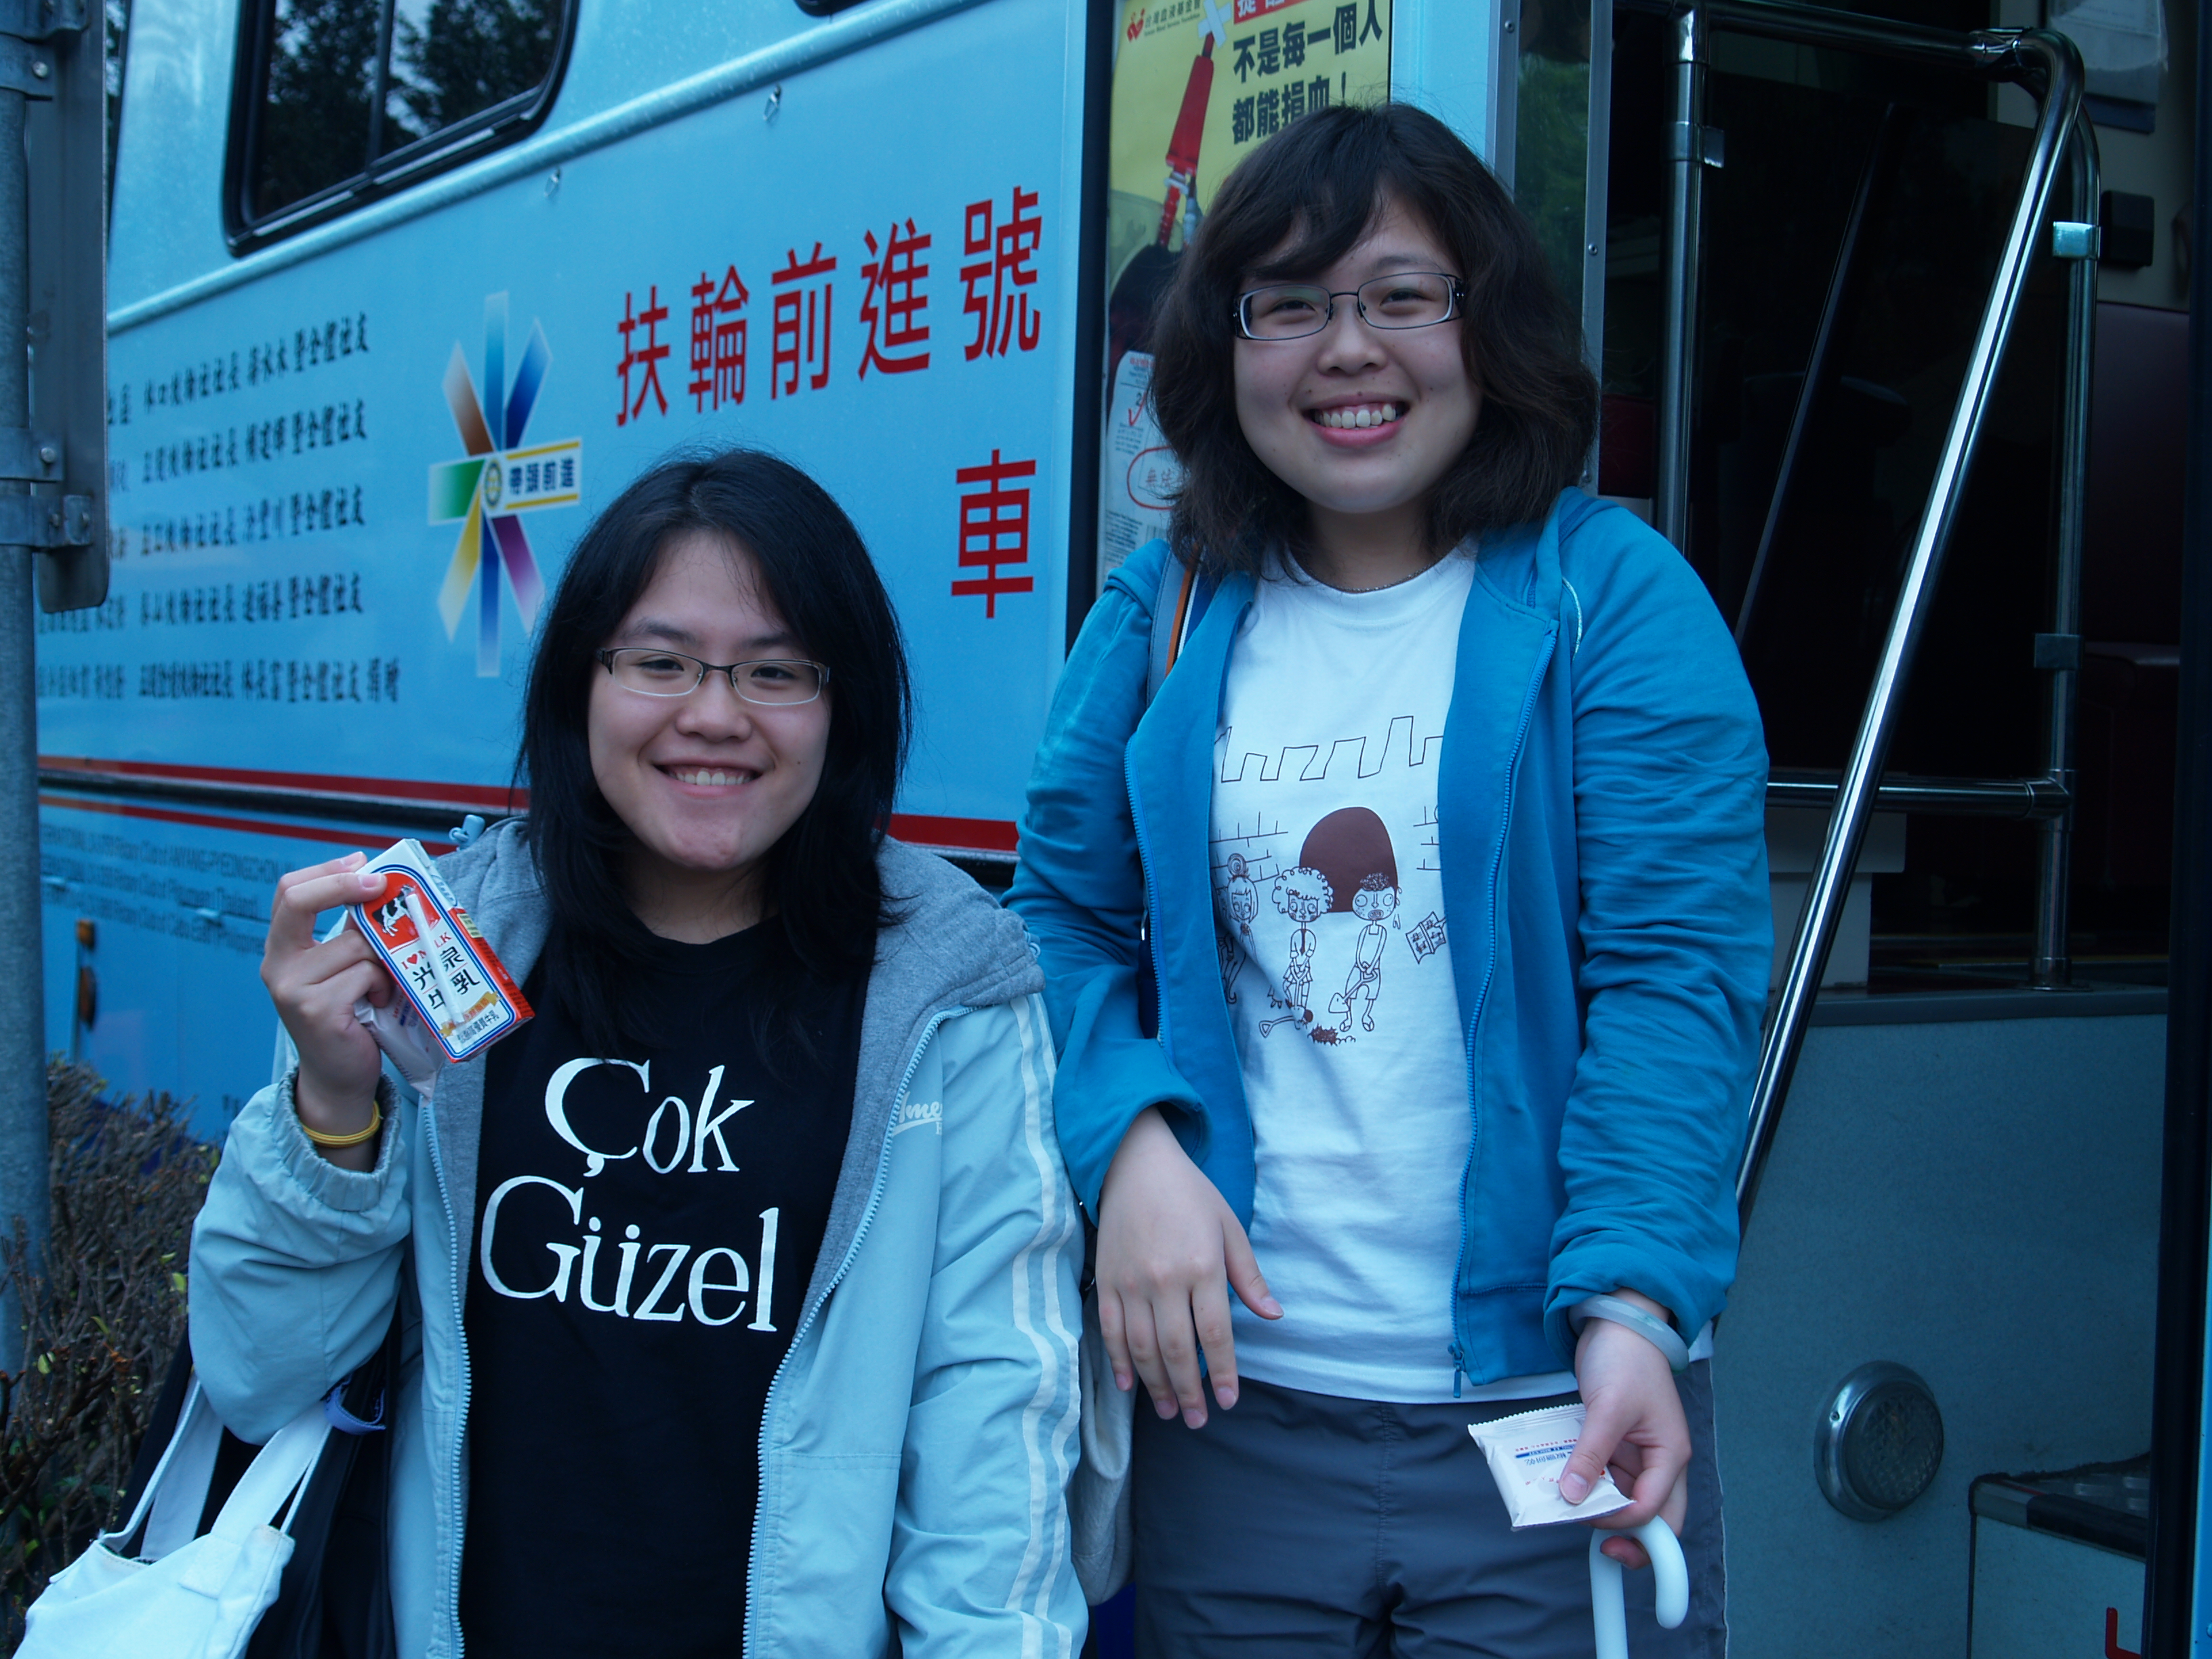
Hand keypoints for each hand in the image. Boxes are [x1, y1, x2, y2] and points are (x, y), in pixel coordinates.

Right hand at [261, 853, 395, 1169]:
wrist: (339, 1076)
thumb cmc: (351, 1015)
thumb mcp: (343, 968)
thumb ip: (351, 935)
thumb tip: (385, 891)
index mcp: (282, 948)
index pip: (289, 892)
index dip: (326, 870)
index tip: (362, 862)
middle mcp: (277, 965)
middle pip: (300, 901)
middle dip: (345, 884)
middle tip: (381, 883)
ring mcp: (292, 988)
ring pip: (354, 944)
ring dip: (382, 959)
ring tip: (382, 985)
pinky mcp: (315, 1009)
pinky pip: (364, 974)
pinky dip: (382, 986)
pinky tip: (377, 1005)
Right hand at [1095, 1107, 1280, 1427]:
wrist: (1135, 1162)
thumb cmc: (1190, 1194)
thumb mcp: (1230, 1227)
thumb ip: (1248, 1276)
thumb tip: (1273, 1316)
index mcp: (1202, 1266)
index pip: (1215, 1334)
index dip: (1222, 1373)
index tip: (1229, 1401)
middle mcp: (1165, 1279)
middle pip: (1178, 1350)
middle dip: (1190, 1391)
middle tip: (1198, 1419)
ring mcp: (1130, 1281)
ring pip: (1143, 1347)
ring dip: (1157, 1384)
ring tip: (1170, 1411)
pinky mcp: (1106, 1279)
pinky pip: (1110, 1330)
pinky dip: (1120, 1360)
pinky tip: (1131, 1384)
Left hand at [1562, 1289, 1690, 1568]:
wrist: (1617, 1324)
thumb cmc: (1625, 1360)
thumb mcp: (1608, 1408)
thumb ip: (1591, 1454)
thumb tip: (1573, 1497)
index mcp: (1670, 1455)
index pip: (1653, 1510)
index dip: (1622, 1523)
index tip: (1585, 1518)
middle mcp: (1658, 1462)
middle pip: (1651, 1518)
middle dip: (1625, 1536)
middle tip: (1592, 1542)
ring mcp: (1636, 1456)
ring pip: (1622, 1500)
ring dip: (1597, 1507)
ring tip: (1563, 1508)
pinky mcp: (1615, 1446)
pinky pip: (1603, 1477)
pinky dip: (1585, 1484)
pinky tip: (1562, 1484)